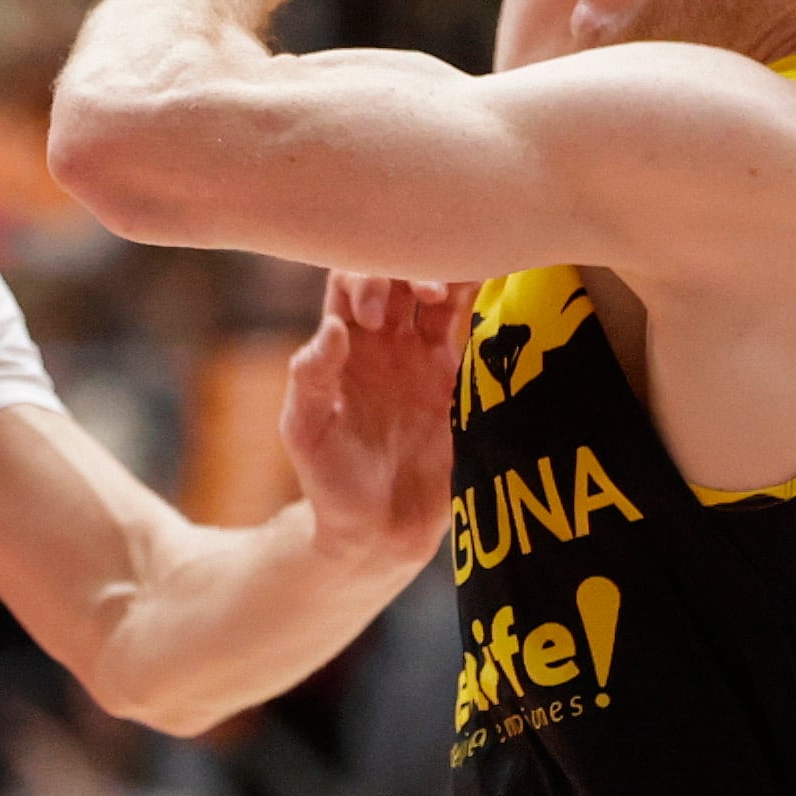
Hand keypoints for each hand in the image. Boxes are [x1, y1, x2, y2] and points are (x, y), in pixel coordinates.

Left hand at [280, 272, 473, 572]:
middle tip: (424, 294)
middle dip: (408, 266)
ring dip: (446, 274)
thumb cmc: (329, 482)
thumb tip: (335, 327)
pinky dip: (477, 296)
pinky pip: (469, 324)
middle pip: (396, 272)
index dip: (363, 279)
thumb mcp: (306, 432)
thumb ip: (312, 379)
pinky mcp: (456, 376)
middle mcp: (382, 340)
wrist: (380, 529)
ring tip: (452, 287)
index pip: (350, 278)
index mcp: (341, 345)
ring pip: (437, 289)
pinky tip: (489, 279)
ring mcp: (421, 355)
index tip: (373, 317)